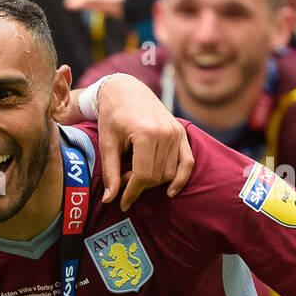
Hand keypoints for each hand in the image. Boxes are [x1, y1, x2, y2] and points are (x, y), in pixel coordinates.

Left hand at [95, 74, 194, 208]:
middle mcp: (166, 133)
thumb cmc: (113, 117)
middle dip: (139, 185)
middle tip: (122, 180)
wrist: (127, 91)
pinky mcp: (182, 133)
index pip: (143, 175)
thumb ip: (110, 172)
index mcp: (146, 133)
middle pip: (157, 176)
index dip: (132, 193)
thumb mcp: (107, 144)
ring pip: (169, 172)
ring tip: (134, 173)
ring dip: (152, 181)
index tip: (122, 204)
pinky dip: (181, 178)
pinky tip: (171, 191)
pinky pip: (188, 162)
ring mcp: (176, 133)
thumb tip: (109, 200)